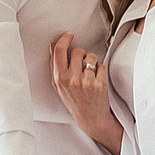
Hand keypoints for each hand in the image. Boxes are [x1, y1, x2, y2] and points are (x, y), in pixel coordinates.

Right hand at [49, 33, 122, 154]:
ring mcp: (86, 81)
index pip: (59, 50)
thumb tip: (53, 46)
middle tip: (81, 64)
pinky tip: (97, 81)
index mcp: (59, 78)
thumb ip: (54, 66)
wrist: (91, 118)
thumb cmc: (74, 101)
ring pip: (91, 56)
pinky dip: (101, 71)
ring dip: (92, 62)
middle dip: (81, 54)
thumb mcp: (59, 86)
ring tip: (90, 74)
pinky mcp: (99, 83)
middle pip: (77, 50)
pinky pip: (101, 65)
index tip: (70, 35)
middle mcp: (71, 79)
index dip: (65, 39)